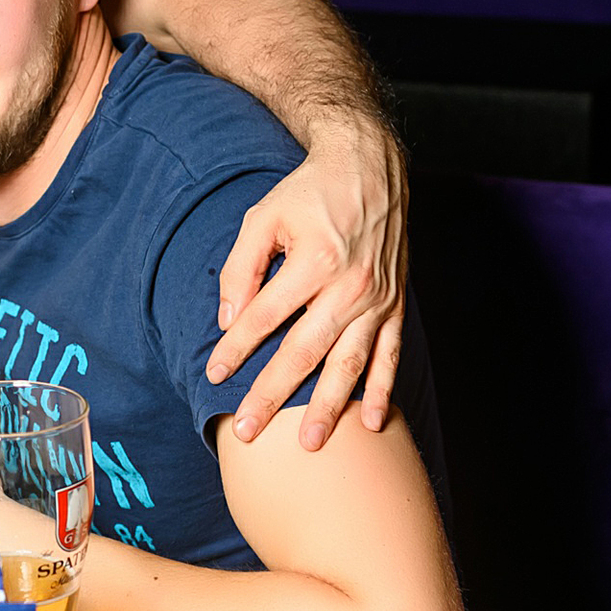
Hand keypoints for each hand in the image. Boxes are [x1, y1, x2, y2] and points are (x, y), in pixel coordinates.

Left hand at [209, 126, 406, 450]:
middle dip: (272, 394)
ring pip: (350, 363)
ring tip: (308, 442)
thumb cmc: (308, 193)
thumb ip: (240, 268)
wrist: (369, 167)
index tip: (214, 375)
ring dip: (329, 405)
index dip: (236, 349)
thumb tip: (227, 319)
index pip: (264, 317)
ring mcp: (378, 298)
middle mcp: (351, 285)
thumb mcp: (262, 217)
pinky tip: (371, 422)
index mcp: (314, 261)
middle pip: (304, 351)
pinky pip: (390, 354)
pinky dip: (382, 389)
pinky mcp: (396, 303)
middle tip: (247, 431)